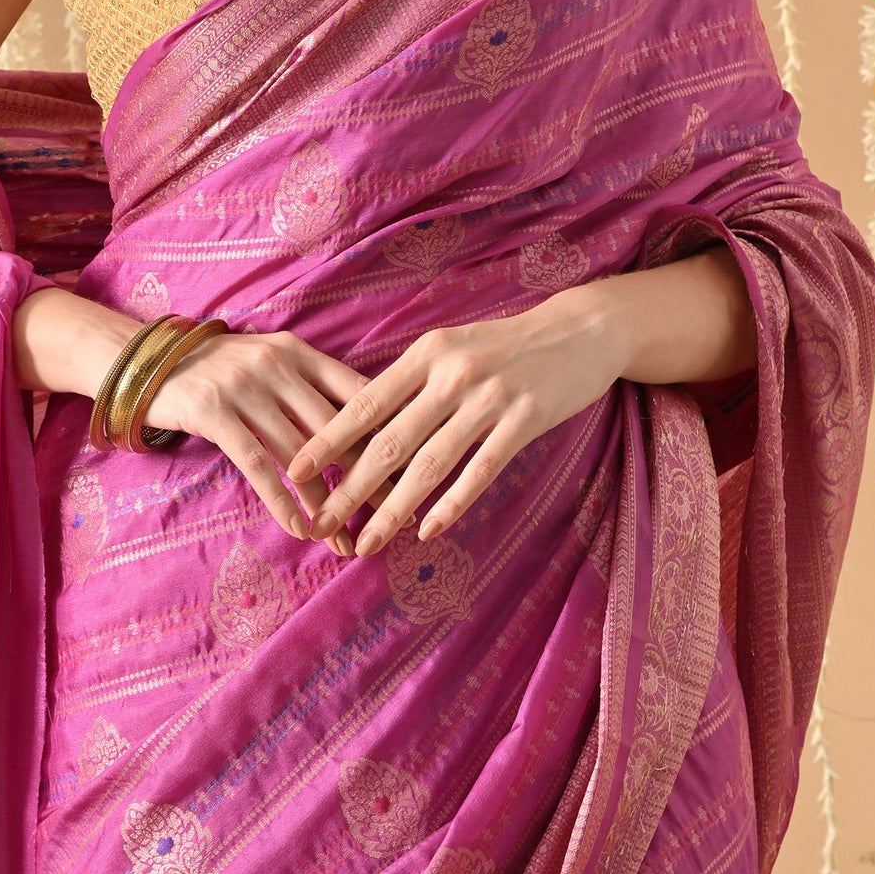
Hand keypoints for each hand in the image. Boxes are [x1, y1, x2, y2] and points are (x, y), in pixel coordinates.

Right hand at [138, 328, 379, 556]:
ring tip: (346, 538)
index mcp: (299, 352)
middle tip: (396, 514)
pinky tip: (300, 529)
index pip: (357, 393)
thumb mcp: (271, 363)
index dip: (389, 432)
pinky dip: (282, 502)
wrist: (152, 361)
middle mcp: (277, 365)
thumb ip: (312, 386)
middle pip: (337, 429)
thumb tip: (369, 428)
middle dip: (369, 477)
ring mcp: (245, 388)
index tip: (416, 469)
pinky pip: (257, 466)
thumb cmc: (223, 369)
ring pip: (300, 455)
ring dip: (326, 503)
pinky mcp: (215, 413)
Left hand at [285, 296, 625, 556]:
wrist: (580, 329)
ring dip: (393, 509)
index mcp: (427, 353)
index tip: (294, 470)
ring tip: (366, 543)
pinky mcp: (525, 420)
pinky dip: (451, 504)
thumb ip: (413, 381)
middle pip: (390, 441)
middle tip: (319, 523)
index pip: (365, 402)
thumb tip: (361, 423)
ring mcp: (489, 397)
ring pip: (430, 464)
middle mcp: (452, 374)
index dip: (328, 439)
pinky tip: (427, 531)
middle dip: (349, 488)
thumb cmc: (506, 345)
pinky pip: (481, 470)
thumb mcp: (452, 347)